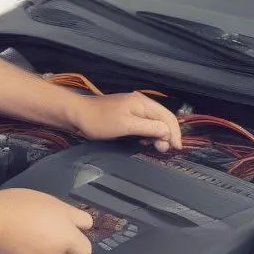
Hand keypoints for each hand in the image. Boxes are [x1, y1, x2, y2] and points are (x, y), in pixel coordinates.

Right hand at [0, 189, 93, 253]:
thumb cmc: (18, 205)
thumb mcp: (49, 201)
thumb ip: (69, 214)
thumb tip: (81, 223)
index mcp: (68, 230)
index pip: (89, 232)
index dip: (82, 228)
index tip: (75, 225)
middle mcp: (62, 248)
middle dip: (77, 249)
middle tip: (67, 241)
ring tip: (53, 251)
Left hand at [67, 92, 181, 152]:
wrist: (77, 115)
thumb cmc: (100, 120)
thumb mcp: (127, 126)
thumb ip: (149, 127)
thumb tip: (167, 132)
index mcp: (143, 103)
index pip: (167, 117)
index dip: (175, 133)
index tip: (176, 148)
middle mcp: (141, 103)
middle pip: (163, 119)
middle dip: (167, 134)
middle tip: (163, 150)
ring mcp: (133, 108)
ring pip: (154, 122)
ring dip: (158, 135)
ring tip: (156, 147)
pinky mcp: (126, 115)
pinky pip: (144, 124)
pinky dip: (148, 133)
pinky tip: (145, 141)